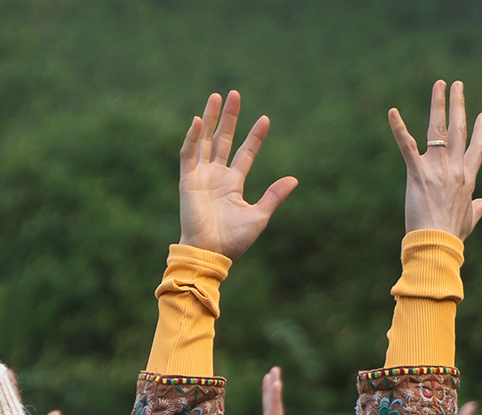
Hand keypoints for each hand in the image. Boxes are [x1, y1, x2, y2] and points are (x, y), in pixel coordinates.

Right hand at [177, 91, 296, 261]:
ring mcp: (201, 176)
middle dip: (229, 118)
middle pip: (223, 140)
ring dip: (211, 118)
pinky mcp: (187, 180)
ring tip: (216, 97)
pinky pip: (188, 154)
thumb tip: (294, 179)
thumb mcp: (259, 215)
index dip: (254, 137)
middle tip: (234, 94)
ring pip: (205, 141)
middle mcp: (216, 176)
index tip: (265, 119)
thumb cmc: (233, 240)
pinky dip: (192, 137)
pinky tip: (199, 120)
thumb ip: (274, 196)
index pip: (245, 153)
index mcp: (233, 184)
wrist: (210, 252)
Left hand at [389, 80, 481, 240]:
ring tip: (439, 85)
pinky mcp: (417, 173)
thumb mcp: (470, 219)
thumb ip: (480, 207)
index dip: (480, 131)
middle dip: (458, 105)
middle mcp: (454, 168)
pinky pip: (406, 146)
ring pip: (437, 130)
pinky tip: (392, 111)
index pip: (476, 148)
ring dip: (438, 104)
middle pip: (458, 129)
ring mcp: (436, 169)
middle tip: (458, 85)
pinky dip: (399, 128)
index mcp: (467, 178)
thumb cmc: (453, 235)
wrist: (437, 244)